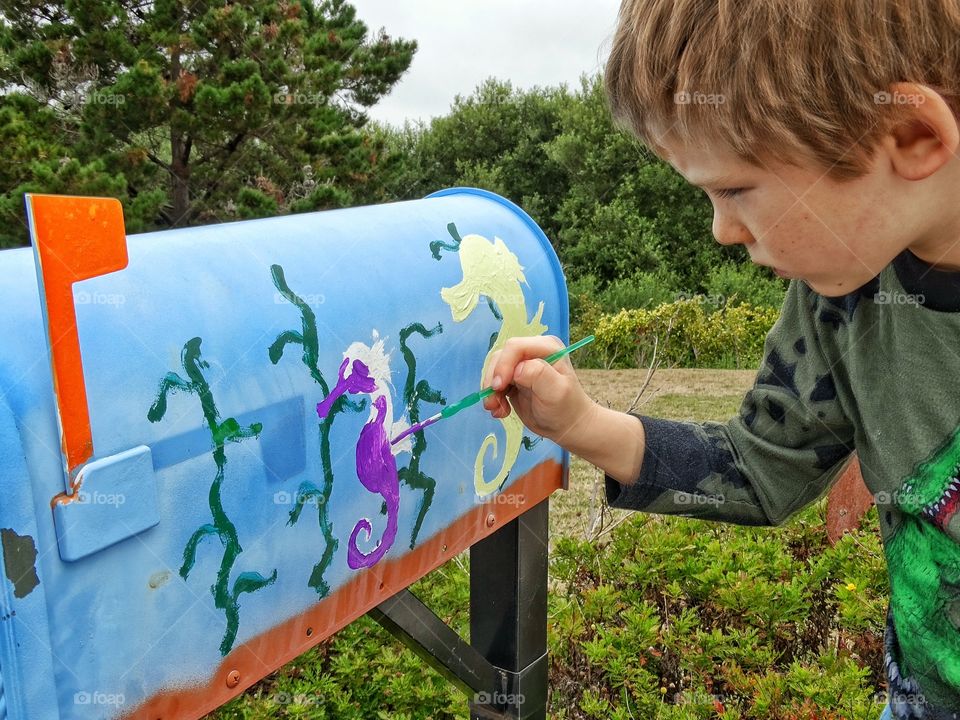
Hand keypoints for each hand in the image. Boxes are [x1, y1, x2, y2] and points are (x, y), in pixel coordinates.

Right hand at [482, 335, 597, 445]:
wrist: (566, 425)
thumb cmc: (566, 408)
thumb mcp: (557, 391)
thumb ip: (539, 375)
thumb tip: (517, 369)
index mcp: (546, 347)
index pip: (515, 347)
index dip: (503, 365)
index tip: (499, 387)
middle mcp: (531, 352)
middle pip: (500, 358)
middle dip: (493, 380)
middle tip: (493, 404)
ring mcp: (521, 365)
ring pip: (494, 371)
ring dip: (491, 391)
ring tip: (497, 410)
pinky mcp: (513, 379)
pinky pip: (495, 383)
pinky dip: (493, 397)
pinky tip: (501, 411)